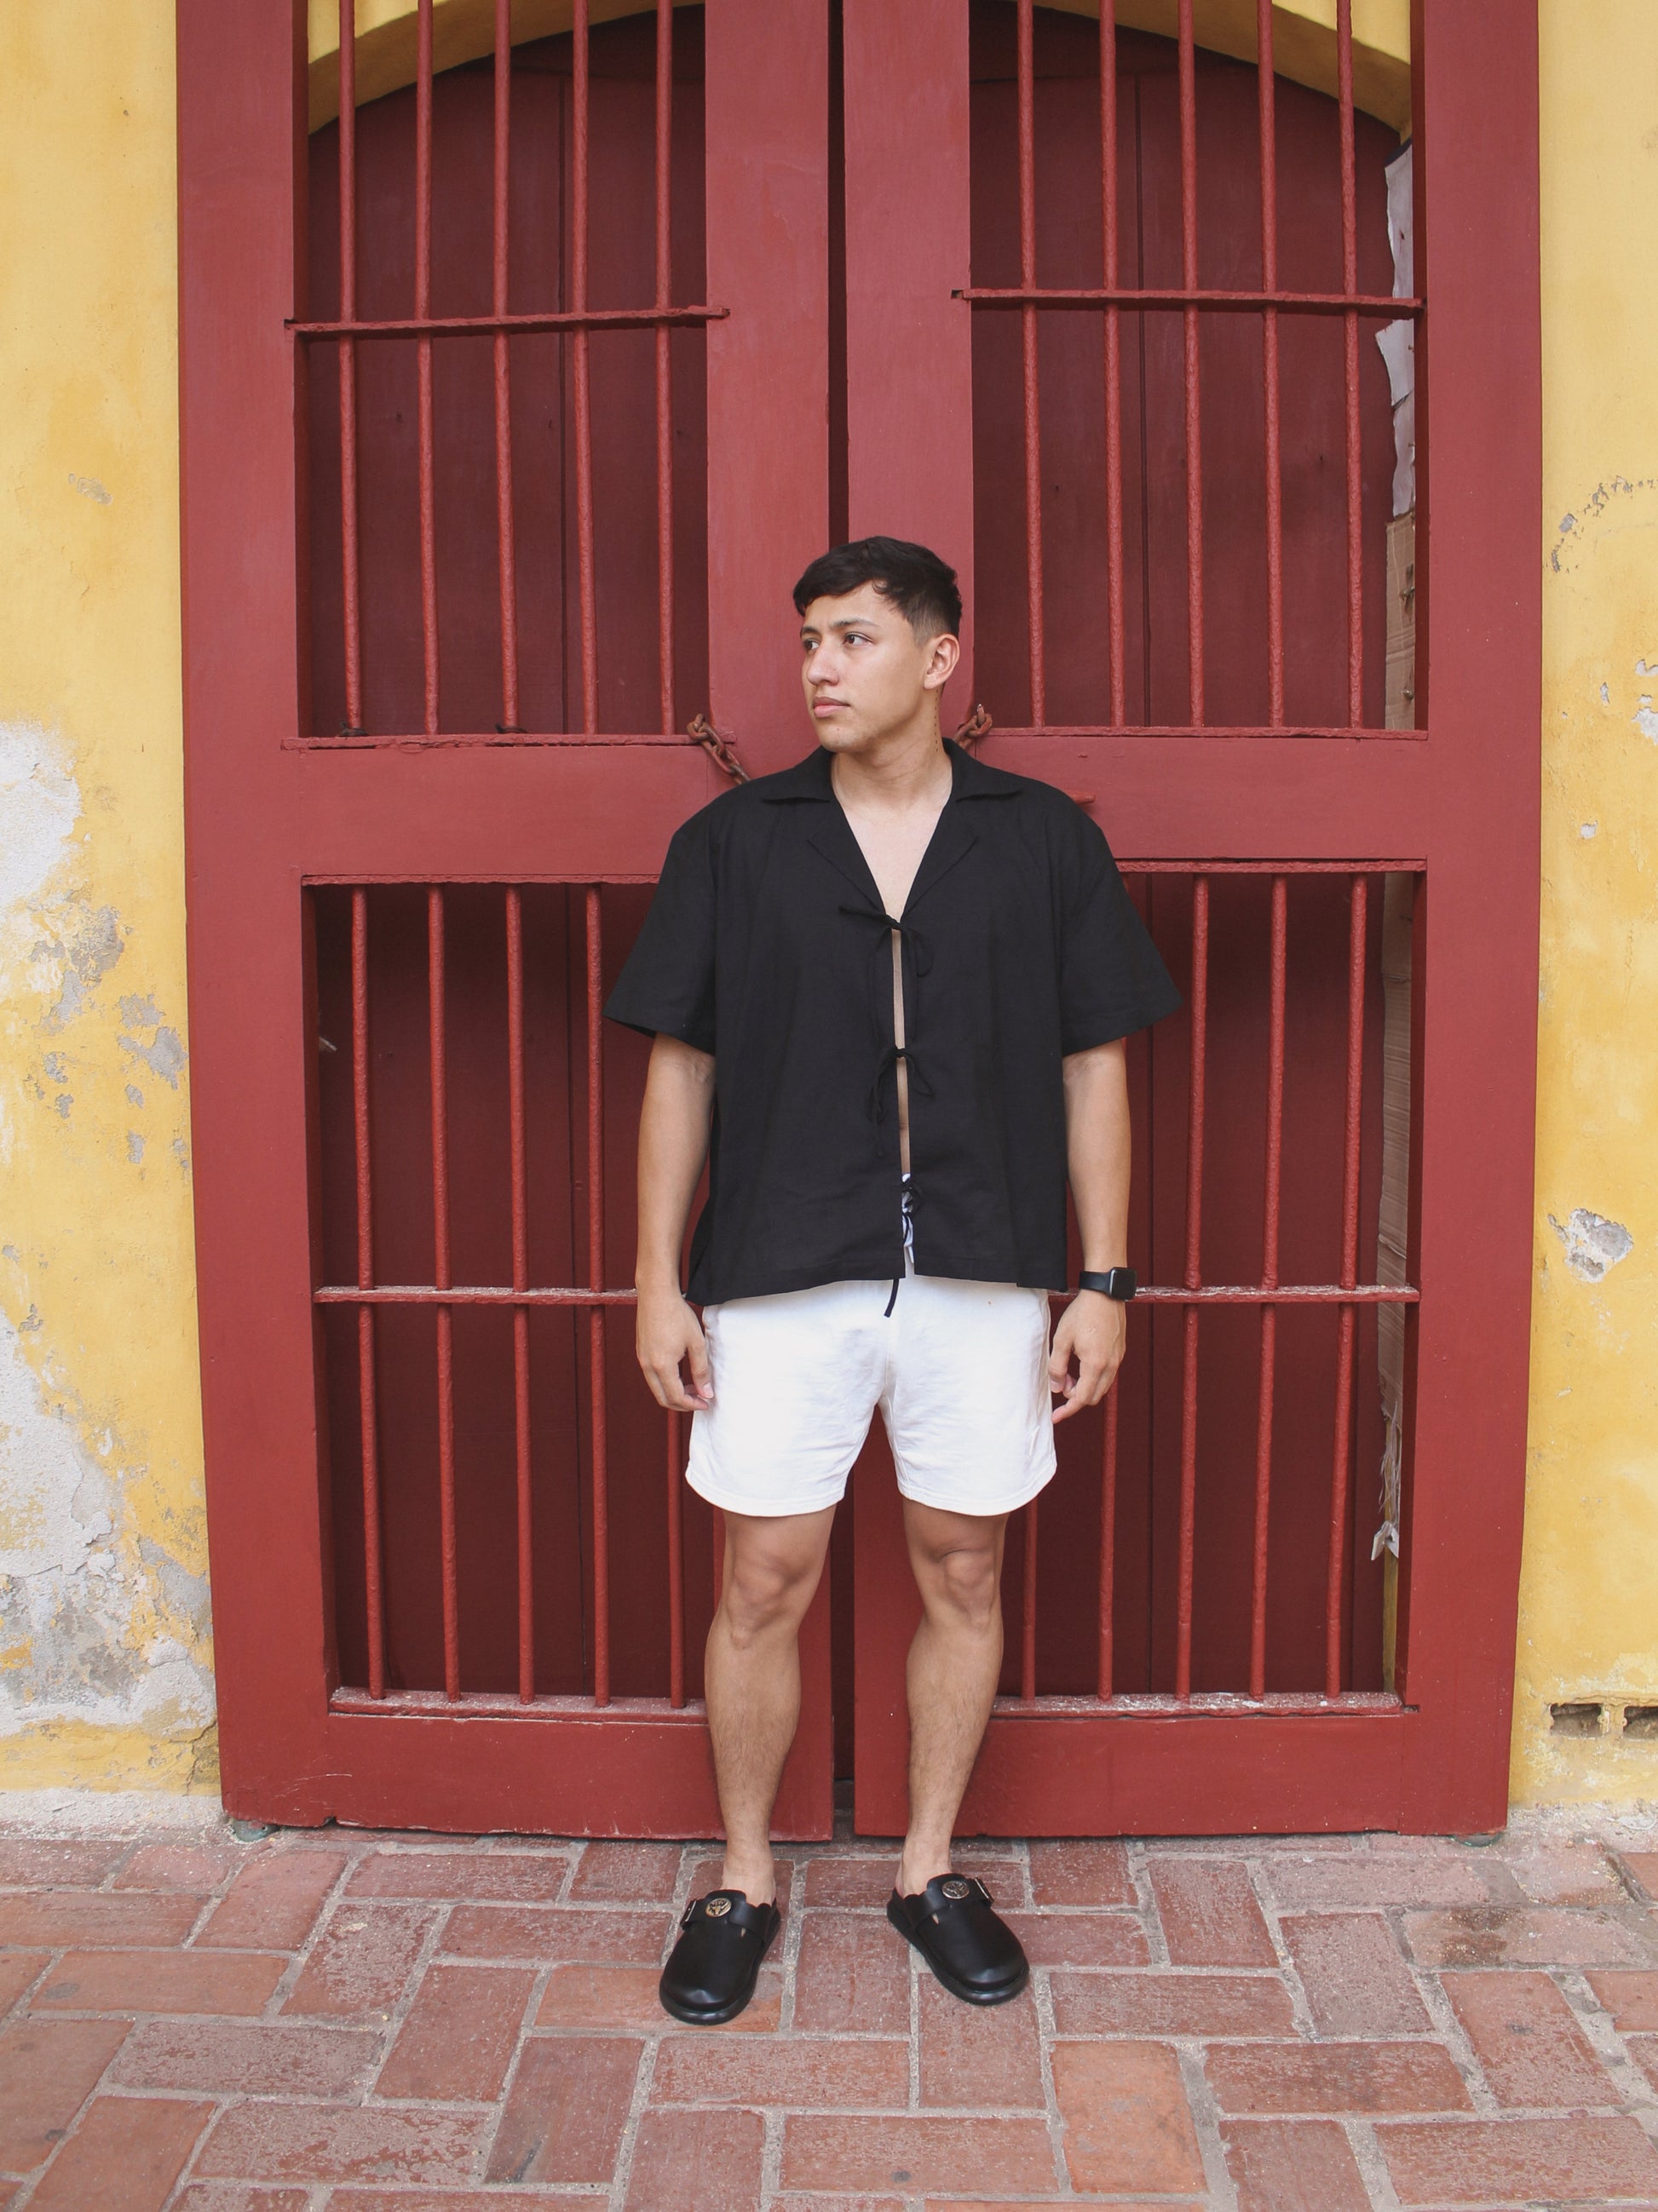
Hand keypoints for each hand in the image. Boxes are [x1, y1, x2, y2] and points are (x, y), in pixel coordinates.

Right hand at [635, 1286, 713, 1411]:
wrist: (656, 1294)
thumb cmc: (676, 1314)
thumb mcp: (696, 1343)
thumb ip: (701, 1370)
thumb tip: (706, 1393)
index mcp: (662, 1366)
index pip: (676, 1397)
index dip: (692, 1404)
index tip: (706, 1402)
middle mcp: (648, 1366)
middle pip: (663, 1398)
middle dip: (682, 1403)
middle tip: (700, 1398)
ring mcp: (642, 1359)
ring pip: (656, 1388)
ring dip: (674, 1392)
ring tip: (693, 1385)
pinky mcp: (641, 1352)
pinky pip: (652, 1376)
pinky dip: (666, 1382)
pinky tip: (681, 1373)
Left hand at [1048, 1289, 1125, 1423]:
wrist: (1104, 1294)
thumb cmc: (1083, 1313)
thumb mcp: (1061, 1339)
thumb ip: (1056, 1366)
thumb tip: (1057, 1387)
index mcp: (1095, 1364)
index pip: (1081, 1398)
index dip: (1067, 1410)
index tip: (1056, 1417)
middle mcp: (1110, 1365)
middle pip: (1093, 1397)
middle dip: (1075, 1396)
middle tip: (1061, 1380)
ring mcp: (1117, 1359)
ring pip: (1102, 1387)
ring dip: (1085, 1386)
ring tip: (1070, 1371)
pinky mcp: (1120, 1352)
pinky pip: (1107, 1375)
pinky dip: (1093, 1377)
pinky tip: (1082, 1362)